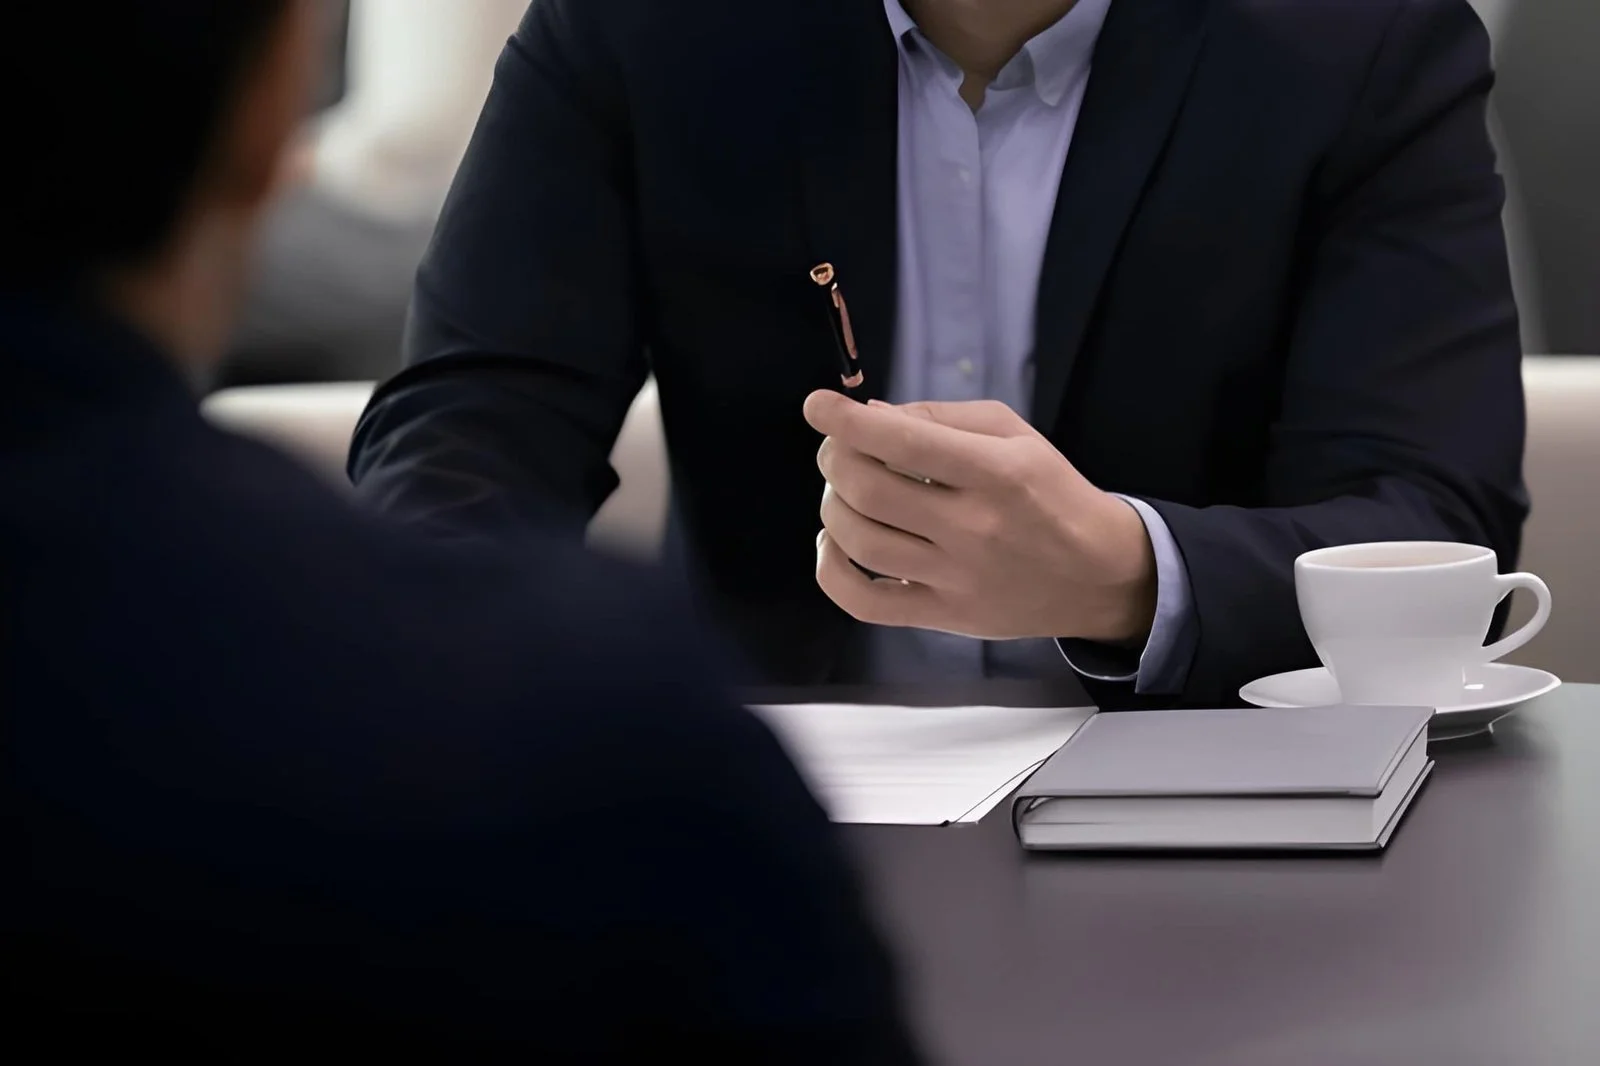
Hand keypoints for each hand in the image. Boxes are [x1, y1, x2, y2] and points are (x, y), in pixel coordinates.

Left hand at [803, 392, 1157, 643]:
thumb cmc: (1052, 494)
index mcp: (996, 472)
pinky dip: (831, 571)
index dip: (847, 422)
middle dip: (835, 460)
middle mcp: (974, 527)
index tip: (817, 405)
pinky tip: (834, 544)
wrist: (1098, 574)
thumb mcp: (1015, 435)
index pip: (904, 442)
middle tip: (837, 450)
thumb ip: (942, 418)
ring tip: (841, 492)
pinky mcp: (944, 615)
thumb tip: (872, 416)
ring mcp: (956, 577)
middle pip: (870, 491)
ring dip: (831, 507)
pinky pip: (865, 602)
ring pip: (860, 542)